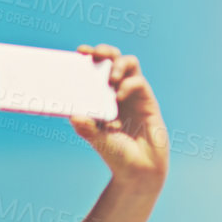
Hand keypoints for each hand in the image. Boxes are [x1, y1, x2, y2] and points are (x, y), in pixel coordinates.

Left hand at [69, 45, 168, 187]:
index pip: (94, 68)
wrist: (139, 170)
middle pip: (112, 58)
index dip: (88, 56)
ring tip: (110, 79)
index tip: (79, 52)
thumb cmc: (114, 152)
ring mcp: (132, 93)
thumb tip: (74, 115)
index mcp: (100, 95)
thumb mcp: (95, 138)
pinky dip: (128, 85)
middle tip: (94, 54)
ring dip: (118, 64)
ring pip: (129, 63)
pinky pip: (139, 82)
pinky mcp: (147, 100)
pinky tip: (119, 96)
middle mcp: (116, 90)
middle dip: (103, 50)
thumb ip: (86, 127)